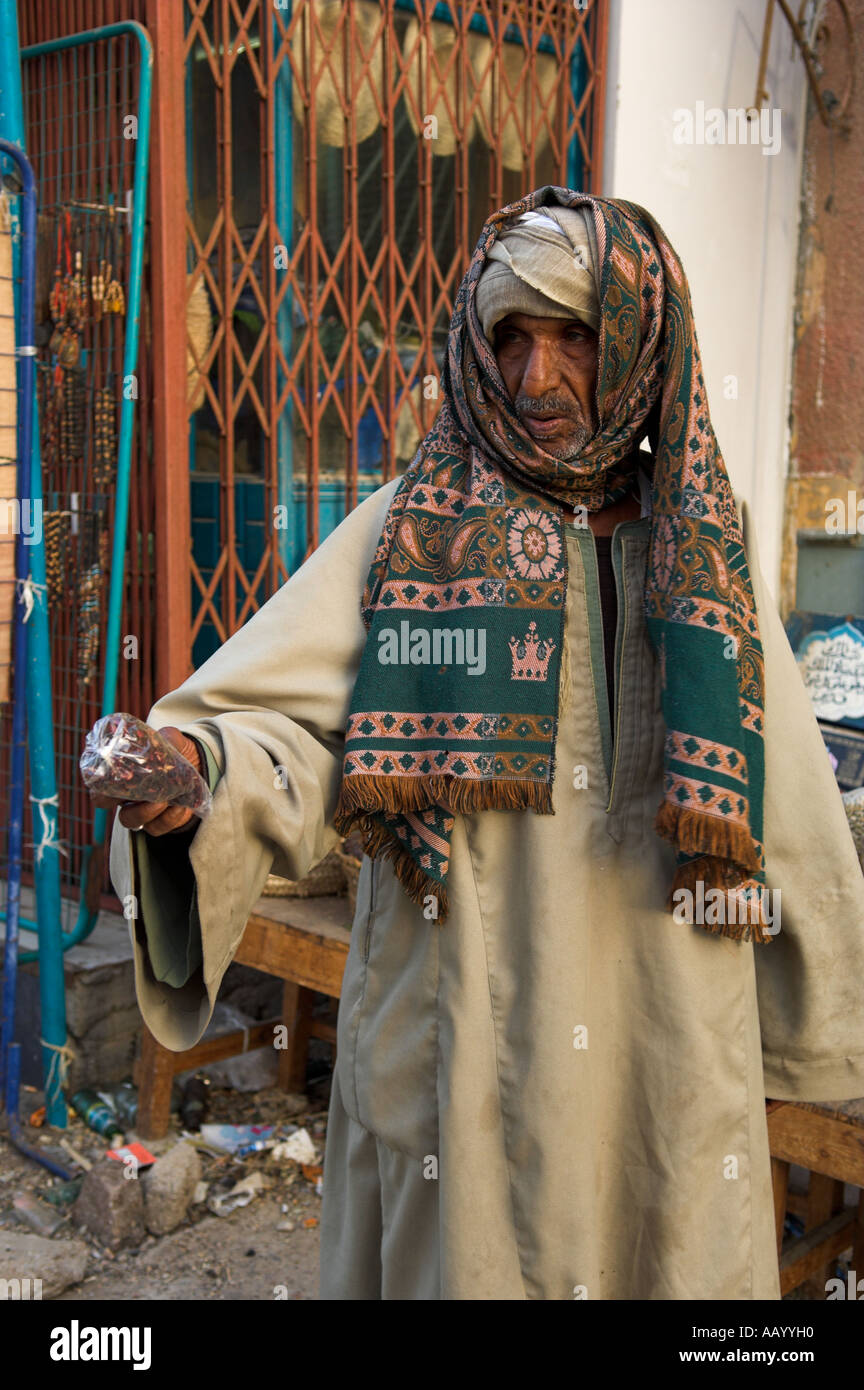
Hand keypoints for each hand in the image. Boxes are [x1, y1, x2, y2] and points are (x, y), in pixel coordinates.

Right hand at [89, 725, 204, 836]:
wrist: (197, 763)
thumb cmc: (174, 750)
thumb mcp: (171, 738)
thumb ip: (166, 736)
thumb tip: (164, 738)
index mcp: (121, 778)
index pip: (99, 792)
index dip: (101, 794)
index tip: (115, 787)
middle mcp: (128, 798)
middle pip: (119, 814)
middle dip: (132, 809)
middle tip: (146, 796)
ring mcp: (143, 811)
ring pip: (134, 822)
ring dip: (147, 813)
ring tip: (165, 801)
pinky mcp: (161, 821)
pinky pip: (158, 826)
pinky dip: (170, 818)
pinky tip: (182, 806)